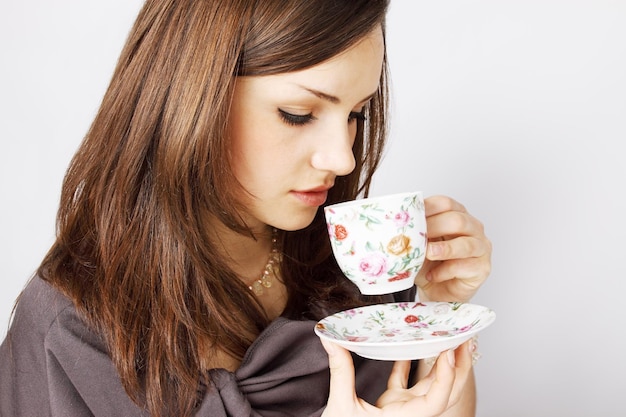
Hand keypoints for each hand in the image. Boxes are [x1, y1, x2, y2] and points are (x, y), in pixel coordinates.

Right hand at [320, 338, 473, 416]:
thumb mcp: (341, 407)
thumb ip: (340, 371)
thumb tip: (330, 339)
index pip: (437, 399)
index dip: (447, 376)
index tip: (448, 351)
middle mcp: (411, 414)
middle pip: (446, 392)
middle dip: (459, 366)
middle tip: (464, 338)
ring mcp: (404, 409)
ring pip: (430, 386)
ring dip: (441, 363)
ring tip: (448, 338)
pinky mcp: (393, 405)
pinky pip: (406, 383)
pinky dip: (409, 365)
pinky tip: (410, 348)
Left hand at [415, 195, 491, 301]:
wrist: (437, 291)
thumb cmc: (429, 265)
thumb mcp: (418, 245)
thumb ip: (413, 234)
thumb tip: (396, 228)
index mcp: (457, 215)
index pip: (446, 203)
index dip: (428, 208)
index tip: (411, 217)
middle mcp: (473, 228)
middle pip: (457, 220)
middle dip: (434, 228)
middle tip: (417, 237)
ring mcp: (481, 247)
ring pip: (466, 244)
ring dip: (444, 249)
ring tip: (428, 253)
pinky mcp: (483, 268)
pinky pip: (465, 266)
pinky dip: (445, 272)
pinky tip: (433, 275)